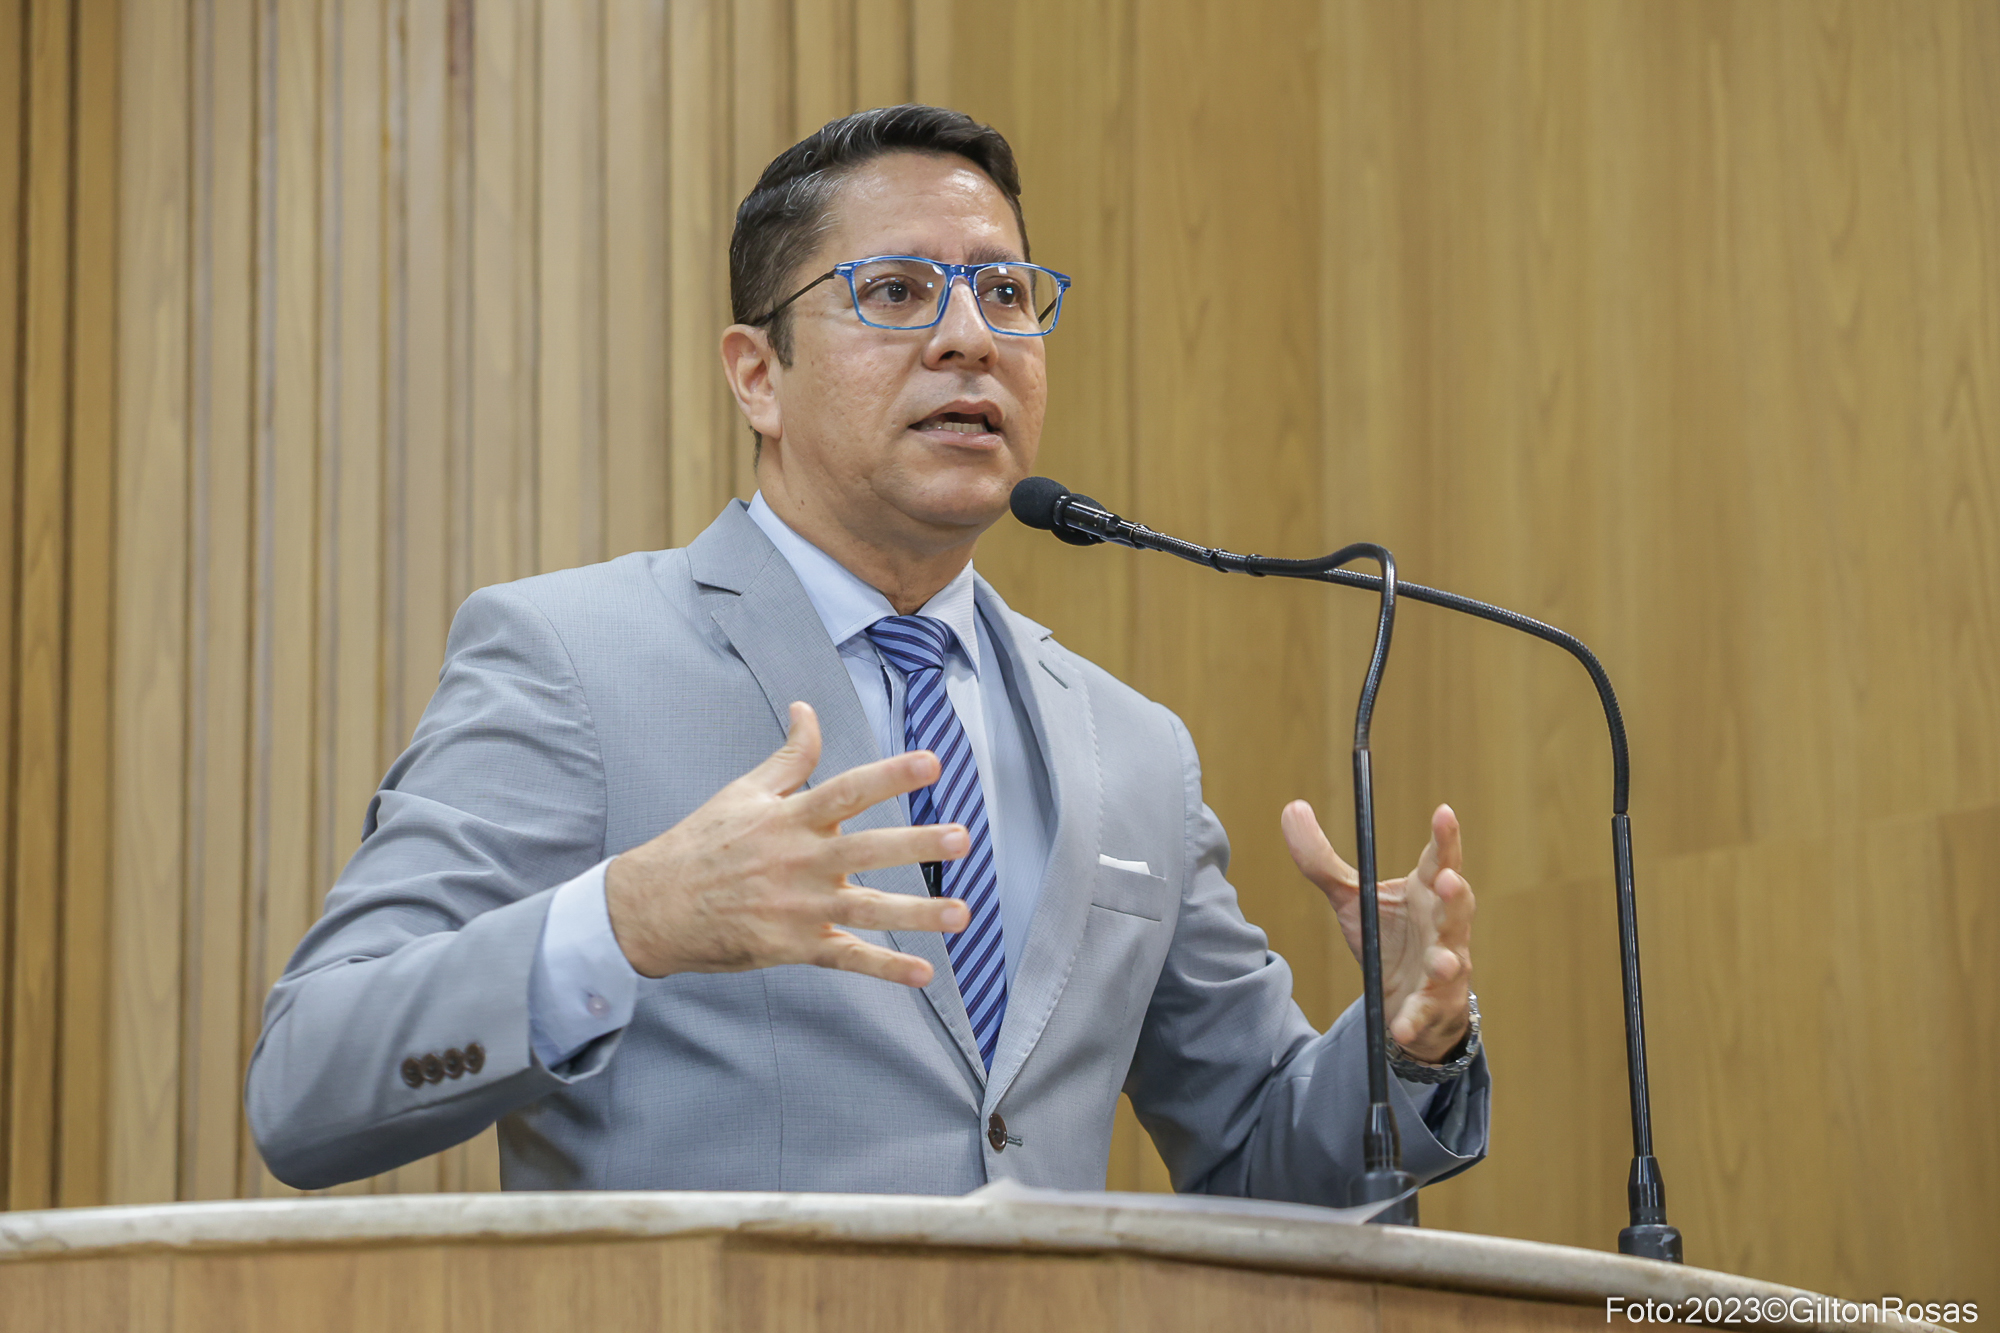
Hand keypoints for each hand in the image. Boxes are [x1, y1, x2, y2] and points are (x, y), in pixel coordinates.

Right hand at [604, 701, 970, 983]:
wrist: (652, 907)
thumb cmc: (700, 844)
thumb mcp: (743, 792)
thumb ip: (789, 757)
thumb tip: (807, 709)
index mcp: (790, 818)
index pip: (848, 789)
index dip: (890, 775)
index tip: (932, 762)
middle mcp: (799, 861)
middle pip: (866, 849)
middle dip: (916, 844)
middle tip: (961, 837)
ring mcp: (798, 907)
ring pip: (867, 910)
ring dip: (917, 914)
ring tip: (962, 913)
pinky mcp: (793, 946)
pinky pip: (846, 958)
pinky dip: (886, 967)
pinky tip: (924, 972)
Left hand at [1281, 801, 1475, 1062]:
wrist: (1404, 1000)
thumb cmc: (1387, 937)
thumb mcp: (1351, 898)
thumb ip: (1321, 860)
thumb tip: (1292, 807)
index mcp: (1426, 894)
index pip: (1440, 861)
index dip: (1445, 838)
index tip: (1444, 812)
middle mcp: (1443, 928)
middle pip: (1457, 908)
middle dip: (1455, 895)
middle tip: (1448, 880)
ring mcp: (1444, 969)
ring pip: (1451, 962)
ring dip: (1446, 961)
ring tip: (1440, 961)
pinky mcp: (1433, 1007)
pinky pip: (1424, 1013)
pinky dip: (1414, 1019)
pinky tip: (1401, 1025)